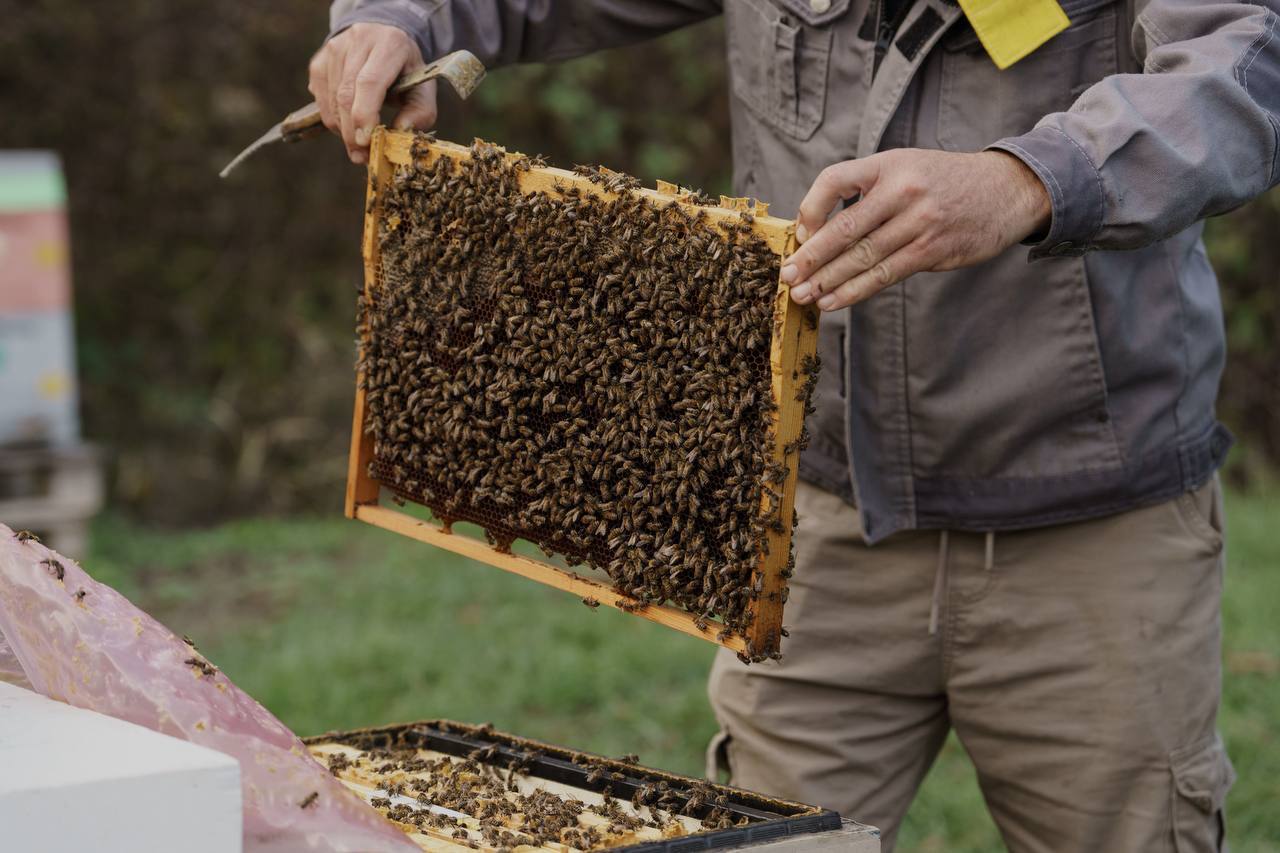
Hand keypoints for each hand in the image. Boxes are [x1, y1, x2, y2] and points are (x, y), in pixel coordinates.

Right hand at [307, 23, 437, 163]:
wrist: (383, 37)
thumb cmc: (406, 69)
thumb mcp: (423, 87)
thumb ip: (420, 111)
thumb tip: (399, 132)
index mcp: (389, 43)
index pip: (369, 82)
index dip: (364, 114)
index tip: (366, 141)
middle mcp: (358, 40)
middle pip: (346, 94)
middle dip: (352, 131)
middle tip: (363, 156)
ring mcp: (335, 49)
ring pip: (332, 100)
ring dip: (343, 130)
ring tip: (359, 146)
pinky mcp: (320, 61)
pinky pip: (321, 99)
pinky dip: (334, 120)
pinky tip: (349, 125)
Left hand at [783, 149, 1050, 310]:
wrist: (1006, 190)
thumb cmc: (943, 182)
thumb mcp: (905, 168)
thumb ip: (867, 192)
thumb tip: (816, 233)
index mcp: (889, 164)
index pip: (834, 179)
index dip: (810, 208)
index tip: (799, 235)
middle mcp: (903, 191)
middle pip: (845, 229)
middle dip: (811, 257)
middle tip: (786, 277)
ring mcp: (920, 222)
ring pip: (863, 258)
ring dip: (828, 281)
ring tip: (803, 296)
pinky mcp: (933, 250)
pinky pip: (886, 274)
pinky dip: (855, 290)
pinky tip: (834, 301)